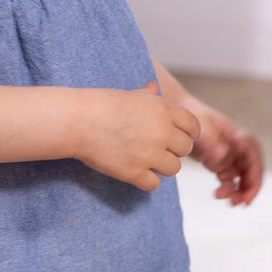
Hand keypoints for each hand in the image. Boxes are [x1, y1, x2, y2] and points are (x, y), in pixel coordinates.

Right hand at [75, 80, 199, 189]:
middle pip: (185, 149)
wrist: (77, 120)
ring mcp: (149, 154)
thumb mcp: (129, 94)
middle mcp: (162, 132)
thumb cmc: (101, 104)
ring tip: (147, 160)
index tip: (180, 137)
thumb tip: (153, 88)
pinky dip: (146, 180)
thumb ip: (147, 95)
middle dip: (174, 150)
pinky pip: (154, 184)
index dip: (188, 133)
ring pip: (174, 169)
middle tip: (158, 148)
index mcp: (164, 110)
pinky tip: (136, 171)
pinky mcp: (134, 172)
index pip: (193, 127)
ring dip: (162, 166)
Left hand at [188, 102, 264, 204]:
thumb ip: (212, 143)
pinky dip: (228, 188)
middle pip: (251, 169)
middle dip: (250, 187)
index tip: (249, 191)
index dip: (255, 175)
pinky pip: (229, 178)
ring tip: (230, 202)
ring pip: (242, 176)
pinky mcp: (219, 161)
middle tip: (242, 203)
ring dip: (239, 190)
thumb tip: (223, 156)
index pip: (254, 157)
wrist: (175, 113)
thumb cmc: (190, 115)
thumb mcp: (200, 129)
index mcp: (237, 136)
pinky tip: (218, 194)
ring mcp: (229, 154)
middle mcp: (237, 146)